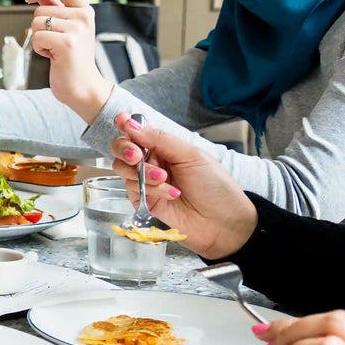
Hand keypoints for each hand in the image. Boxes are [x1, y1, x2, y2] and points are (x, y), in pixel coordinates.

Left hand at [24, 0, 112, 121]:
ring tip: (55, 51)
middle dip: (39, 27)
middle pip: (41, 9)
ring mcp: (76, 29)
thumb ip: (57, 11)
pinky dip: (38, 49)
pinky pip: (37, 37)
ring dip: (39, 39)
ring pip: (36, 22)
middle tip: (54, 43)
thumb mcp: (68, 30)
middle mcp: (83, 16)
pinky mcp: (67, 43)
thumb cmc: (72, 61)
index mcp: (85, 10)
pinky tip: (53, 57)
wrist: (84, 88)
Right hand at [108, 113, 256, 258]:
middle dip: (125, 149)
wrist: (223, 222)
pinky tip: (171, 194)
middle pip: (121, 149)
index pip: (137, 132)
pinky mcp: (143, 203)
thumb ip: (160, 139)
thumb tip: (131, 123)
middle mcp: (152, 163)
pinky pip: (133, 190)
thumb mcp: (191, 155)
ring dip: (142, 173)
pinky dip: (151, 190)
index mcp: (164, 147)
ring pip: (123, 170)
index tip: (121, 122)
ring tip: (165, 179)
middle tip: (136, 156)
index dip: (125, 125)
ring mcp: (145, 183)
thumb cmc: (214, 186)